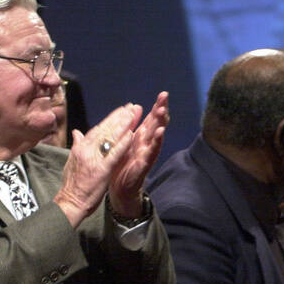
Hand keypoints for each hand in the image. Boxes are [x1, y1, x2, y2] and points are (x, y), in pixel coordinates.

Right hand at [54, 103, 142, 226]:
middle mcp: (86, 149)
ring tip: (133, 114)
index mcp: (81, 147)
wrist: (70, 201)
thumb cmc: (73, 184)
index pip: (98, 128)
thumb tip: (76, 132)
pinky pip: (114, 153)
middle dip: (119, 117)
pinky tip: (132, 135)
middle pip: (105, 129)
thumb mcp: (72, 160)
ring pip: (110, 137)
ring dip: (122, 124)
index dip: (111, 118)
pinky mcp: (101, 168)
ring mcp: (94, 158)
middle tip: (131, 106)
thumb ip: (77, 145)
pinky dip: (122, 143)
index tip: (121, 109)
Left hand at [109, 92, 169, 216]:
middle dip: (161, 110)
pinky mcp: (144, 164)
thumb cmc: (120, 166)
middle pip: (156, 124)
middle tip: (165, 97)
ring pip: (156, 136)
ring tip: (163, 111)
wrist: (118, 188)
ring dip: (160, 123)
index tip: (163, 94)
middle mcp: (146, 144)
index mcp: (140, 137)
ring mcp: (147, 154)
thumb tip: (133, 108)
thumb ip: (128, 126)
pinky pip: (151, 152)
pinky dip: (156, 142)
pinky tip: (160, 133)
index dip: (157, 106)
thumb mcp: (123, 142)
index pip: (151, 119)